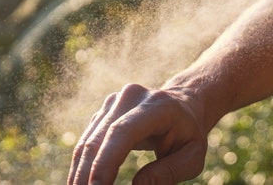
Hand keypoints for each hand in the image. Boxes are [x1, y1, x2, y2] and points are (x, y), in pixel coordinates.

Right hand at [67, 84, 207, 184]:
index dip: (105, 162)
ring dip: (80, 173)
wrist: (184, 105)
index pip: (123, 132)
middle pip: (99, 139)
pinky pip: (87, 142)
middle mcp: (131, 97)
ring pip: (87, 142)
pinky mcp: (104, 112)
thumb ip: (169, 172)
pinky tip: (82, 184)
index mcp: (158, 106)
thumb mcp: (193, 156)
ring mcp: (114, 102)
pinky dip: (82, 166)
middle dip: (87, 175)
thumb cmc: (189, 134)